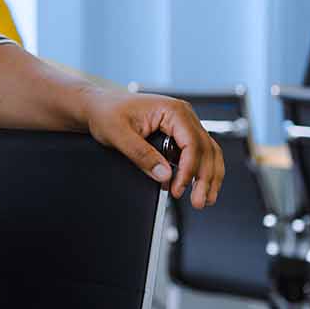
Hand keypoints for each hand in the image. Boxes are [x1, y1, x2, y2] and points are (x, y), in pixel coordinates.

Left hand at [85, 89, 223, 208]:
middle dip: (204, 178)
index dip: (189, 170)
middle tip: (198, 202)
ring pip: (208, 152)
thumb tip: (164, 175)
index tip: (178, 189)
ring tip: (205, 199)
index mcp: (173, 110)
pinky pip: (199, 152)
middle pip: (206, 149)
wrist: (100, 106)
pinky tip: (198, 187)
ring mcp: (184, 123)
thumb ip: (142, 154)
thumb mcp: (119, 134)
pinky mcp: (180, 133)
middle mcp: (183, 115)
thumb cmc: (107, 113)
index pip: (192, 143)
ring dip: (209, 177)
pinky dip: (202, 170)